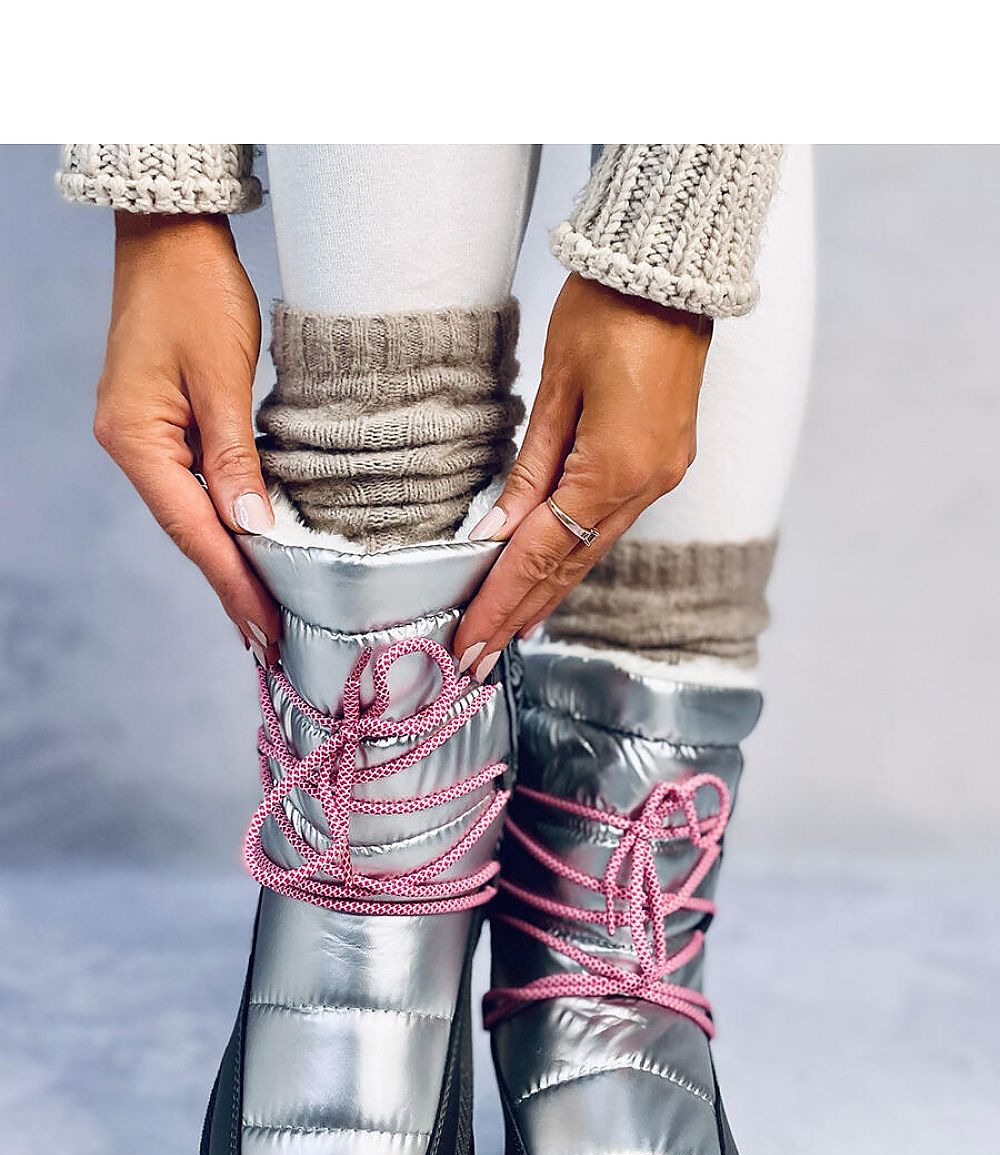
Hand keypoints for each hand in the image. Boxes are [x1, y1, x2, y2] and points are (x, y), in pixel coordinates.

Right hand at [94, 212, 279, 663]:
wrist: (169, 234)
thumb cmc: (195, 290)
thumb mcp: (223, 375)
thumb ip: (236, 458)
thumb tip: (253, 528)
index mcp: (137, 439)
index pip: (195, 532)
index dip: (234, 585)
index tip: (268, 631)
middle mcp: (131, 448)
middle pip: (189, 536)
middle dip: (233, 589)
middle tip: (273, 644)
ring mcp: (143, 439)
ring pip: (194, 519)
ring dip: (231, 565)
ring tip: (267, 615)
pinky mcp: (162, 428)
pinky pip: (197, 492)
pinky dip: (226, 527)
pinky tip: (252, 555)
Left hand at [454, 273, 711, 678]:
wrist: (672, 268)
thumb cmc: (608, 312)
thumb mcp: (558, 390)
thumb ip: (528, 473)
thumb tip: (493, 539)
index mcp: (614, 470)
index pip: (542, 556)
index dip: (501, 603)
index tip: (468, 645)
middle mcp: (645, 486)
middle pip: (569, 567)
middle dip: (520, 615)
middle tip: (477, 661)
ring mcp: (660, 476)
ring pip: (591, 551)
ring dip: (546, 595)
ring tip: (507, 634)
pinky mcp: (663, 462)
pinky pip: (608, 525)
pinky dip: (573, 558)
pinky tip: (550, 579)